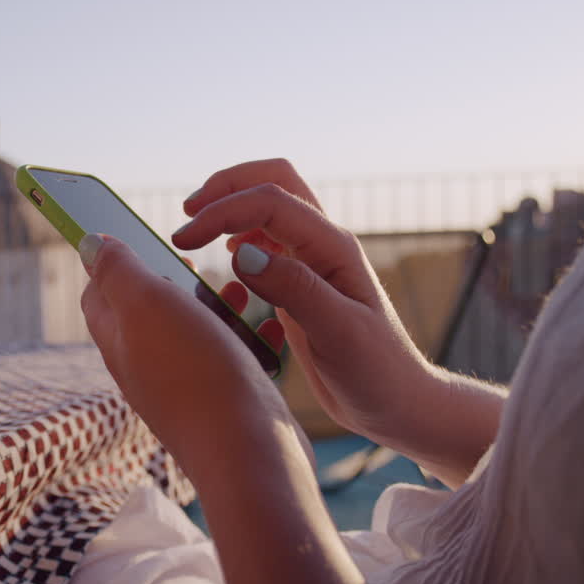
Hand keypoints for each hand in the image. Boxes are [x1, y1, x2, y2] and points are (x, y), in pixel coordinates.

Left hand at [78, 233, 312, 473]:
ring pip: (194, 329)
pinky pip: (230, 354)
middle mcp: (145, 365)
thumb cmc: (194, 372)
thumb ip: (119, 270)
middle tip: (197, 259)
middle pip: (148, 308)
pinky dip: (245, 333)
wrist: (247, 453)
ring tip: (239, 289)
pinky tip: (266, 326)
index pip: (99, 292)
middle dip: (172, 277)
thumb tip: (89, 243)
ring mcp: (184, 384)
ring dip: (215, 302)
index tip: (140, 233)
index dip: (114, 259)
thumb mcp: (147, 304)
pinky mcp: (222, 397)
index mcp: (118, 340)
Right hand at [173, 159, 436, 443]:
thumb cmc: (376, 373)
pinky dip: (241, 234)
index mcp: (333, 248)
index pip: (270, 202)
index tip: (184, 239)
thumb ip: (294, 289)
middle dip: (227, 186)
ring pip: (270, 205)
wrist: (398, 403)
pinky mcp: (303, 282)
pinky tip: (226, 260)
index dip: (222, 211)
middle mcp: (324, 245)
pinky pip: (269, 238)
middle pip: (275, 180)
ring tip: (197, 232)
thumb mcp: (338, 334)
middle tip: (188, 212)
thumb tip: (241, 253)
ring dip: (232, 205)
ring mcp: (313, 262)